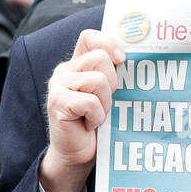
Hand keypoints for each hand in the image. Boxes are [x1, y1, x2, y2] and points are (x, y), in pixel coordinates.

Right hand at [41, 29, 124, 191]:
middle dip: (112, 84)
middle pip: (100, 58)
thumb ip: (113, 74)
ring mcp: (57, 86)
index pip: (89, 37)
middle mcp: (64, 71)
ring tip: (95, 116)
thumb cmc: (96, 124)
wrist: (78, 154)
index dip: (107, 43)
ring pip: (97, 81)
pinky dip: (96, 117)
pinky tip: (88, 125)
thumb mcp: (108, 94)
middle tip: (104, 104)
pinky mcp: (56, 103)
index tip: (122, 60)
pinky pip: (89, 102)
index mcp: (77, 64)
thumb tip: (133, 58)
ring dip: (104, 104)